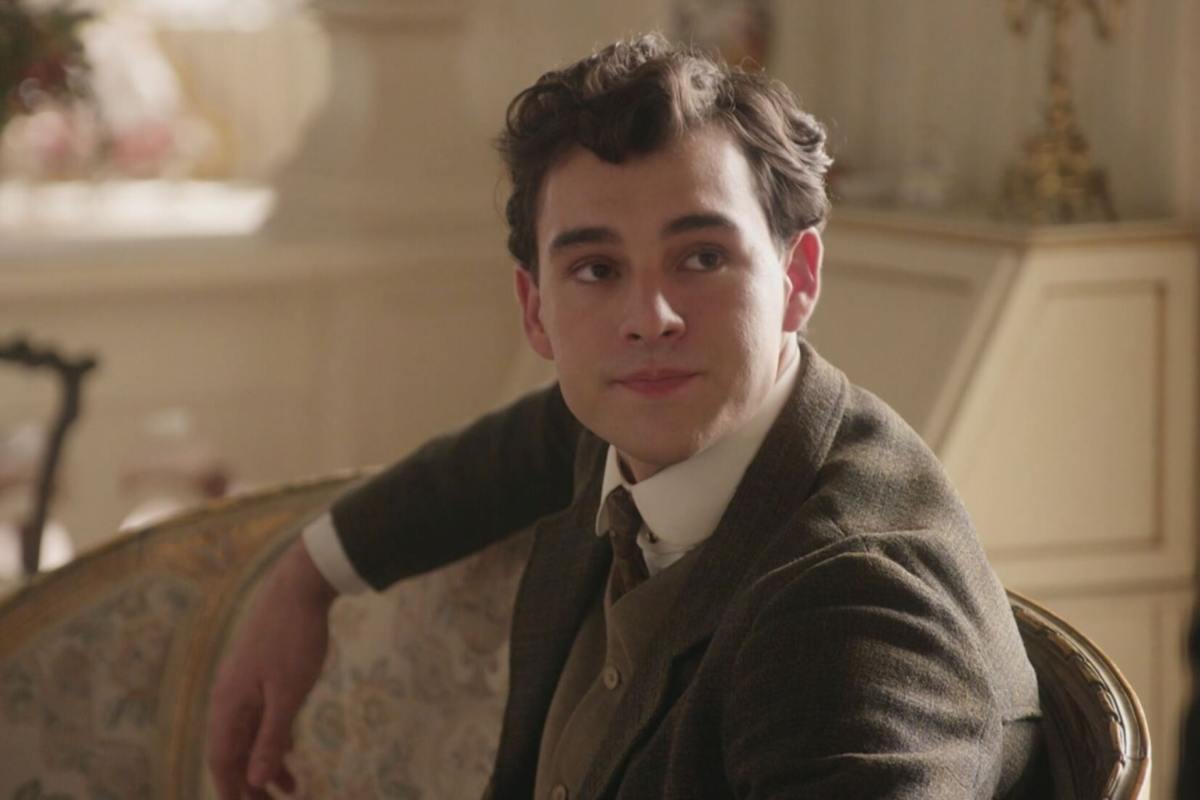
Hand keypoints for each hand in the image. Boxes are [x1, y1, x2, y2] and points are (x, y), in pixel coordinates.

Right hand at [206, 541, 337, 798]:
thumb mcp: (288, 695)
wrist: (300, 586)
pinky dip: (272, 737)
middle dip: (251, 782)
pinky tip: (290, 749)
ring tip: (293, 788)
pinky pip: (259, 715)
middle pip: (233, 751)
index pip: (221, 760)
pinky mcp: (258, 671)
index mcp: (229, 704)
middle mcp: (228, 696)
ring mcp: (242, 682)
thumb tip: (255, 779)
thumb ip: (272, 738)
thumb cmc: (295, 639)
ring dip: (266, 762)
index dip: (232, 791)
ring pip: (248, 733)